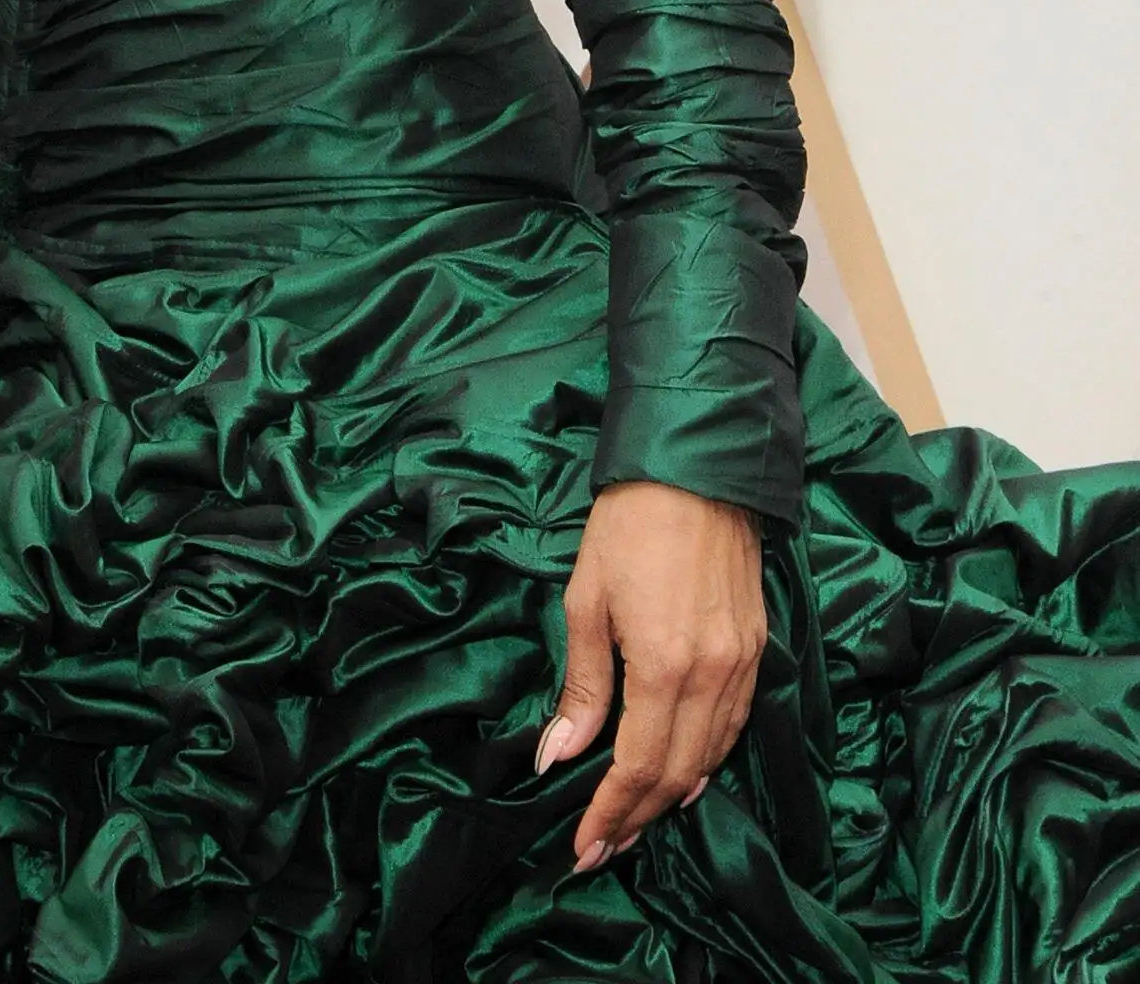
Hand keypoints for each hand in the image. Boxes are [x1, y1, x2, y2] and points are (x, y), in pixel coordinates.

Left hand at [539, 482, 763, 866]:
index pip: (638, 767)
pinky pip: (734, 726)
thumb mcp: (587, 599)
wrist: (698, 468)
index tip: (583, 848)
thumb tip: (558, 756)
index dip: (610, 814)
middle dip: (639, 818)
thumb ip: (583, 686)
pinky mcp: (757, 649)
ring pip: (712, 757)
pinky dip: (708, 758)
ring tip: (635, 817)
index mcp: (665, 667)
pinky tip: (686, 771)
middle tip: (603, 845)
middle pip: (679, 775)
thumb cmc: (628, 525)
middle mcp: (712, 677)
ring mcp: (742, 665)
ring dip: (673, 794)